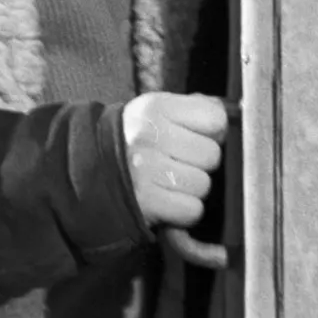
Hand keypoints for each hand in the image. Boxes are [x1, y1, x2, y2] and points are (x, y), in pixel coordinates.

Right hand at [122, 92, 227, 230]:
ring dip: (192, 188)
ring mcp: (146, 170)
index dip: (212, 132)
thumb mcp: (156, 111)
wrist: (85, 170)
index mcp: (157, 108)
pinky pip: (191, 210)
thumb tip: (231, 111)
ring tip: (169, 181)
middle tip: (178, 163)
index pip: (215, 118)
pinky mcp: (146, 202)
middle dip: (201, 163)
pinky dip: (184, 210)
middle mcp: (150, 136)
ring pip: (203, 185)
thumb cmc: (133, 139)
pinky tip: (167, 199)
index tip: (195, 137)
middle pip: (212, 155)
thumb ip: (193, 107)